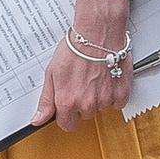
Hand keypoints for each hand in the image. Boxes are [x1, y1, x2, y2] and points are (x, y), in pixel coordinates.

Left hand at [34, 0, 132, 129]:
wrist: (98, 33)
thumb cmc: (76, 48)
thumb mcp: (52, 73)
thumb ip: (46, 100)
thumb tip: (38, 119)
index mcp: (67, 101)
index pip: (66, 125)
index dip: (66, 114)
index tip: (69, 104)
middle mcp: (86, 103)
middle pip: (84, 115)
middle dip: (83, 103)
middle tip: (82, 83)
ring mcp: (105, 99)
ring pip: (101, 108)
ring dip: (98, 97)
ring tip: (95, 77)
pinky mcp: (121, 93)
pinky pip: (117, 103)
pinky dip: (114, 94)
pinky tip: (107, 79)